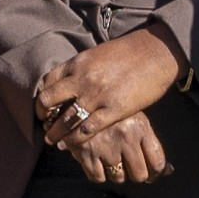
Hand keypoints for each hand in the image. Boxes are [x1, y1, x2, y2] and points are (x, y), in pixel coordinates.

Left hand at [36, 28, 184, 149]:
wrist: (155, 52)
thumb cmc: (129, 53)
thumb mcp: (98, 55)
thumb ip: (82, 69)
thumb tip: (71, 81)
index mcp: (78, 63)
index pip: (48, 82)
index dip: (42, 97)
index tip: (44, 107)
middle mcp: (82, 78)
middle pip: (49, 100)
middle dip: (43, 116)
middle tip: (45, 125)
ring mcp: (97, 95)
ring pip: (65, 119)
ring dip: (55, 132)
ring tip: (52, 140)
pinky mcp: (113, 109)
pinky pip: (87, 129)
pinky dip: (74, 139)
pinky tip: (68, 145)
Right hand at [65, 112, 170, 185]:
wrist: (78, 98)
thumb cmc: (112, 109)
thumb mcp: (134, 117)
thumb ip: (150, 144)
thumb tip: (168, 171)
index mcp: (141, 126)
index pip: (157, 162)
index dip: (156, 172)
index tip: (152, 173)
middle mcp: (125, 137)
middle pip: (139, 174)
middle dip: (136, 174)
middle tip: (131, 168)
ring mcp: (105, 146)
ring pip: (118, 177)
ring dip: (117, 173)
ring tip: (113, 161)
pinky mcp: (85, 152)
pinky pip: (98, 177)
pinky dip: (99, 174)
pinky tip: (99, 162)